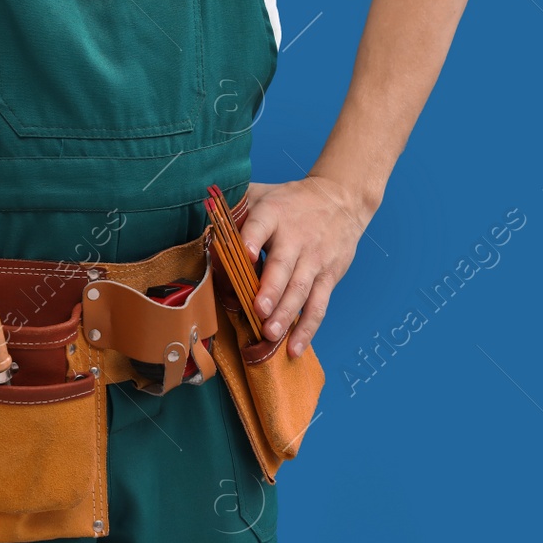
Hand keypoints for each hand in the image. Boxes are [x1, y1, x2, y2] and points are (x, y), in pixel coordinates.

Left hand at [238, 177, 371, 357]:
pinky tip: (293, 348)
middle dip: (271, 290)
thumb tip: (201, 228)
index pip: (261, 226)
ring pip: (301, 289)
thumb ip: (235, 209)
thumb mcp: (262, 194)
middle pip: (283, 266)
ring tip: (270, 334)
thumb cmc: (290, 202)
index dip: (253, 239)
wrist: (340, 199)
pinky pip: (318, 306)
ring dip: (286, 314)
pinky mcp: (329, 276)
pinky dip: (307, 329)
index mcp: (274, 215)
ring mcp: (315, 259)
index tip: (245, 253)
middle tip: (258, 310)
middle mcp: (296, 238)